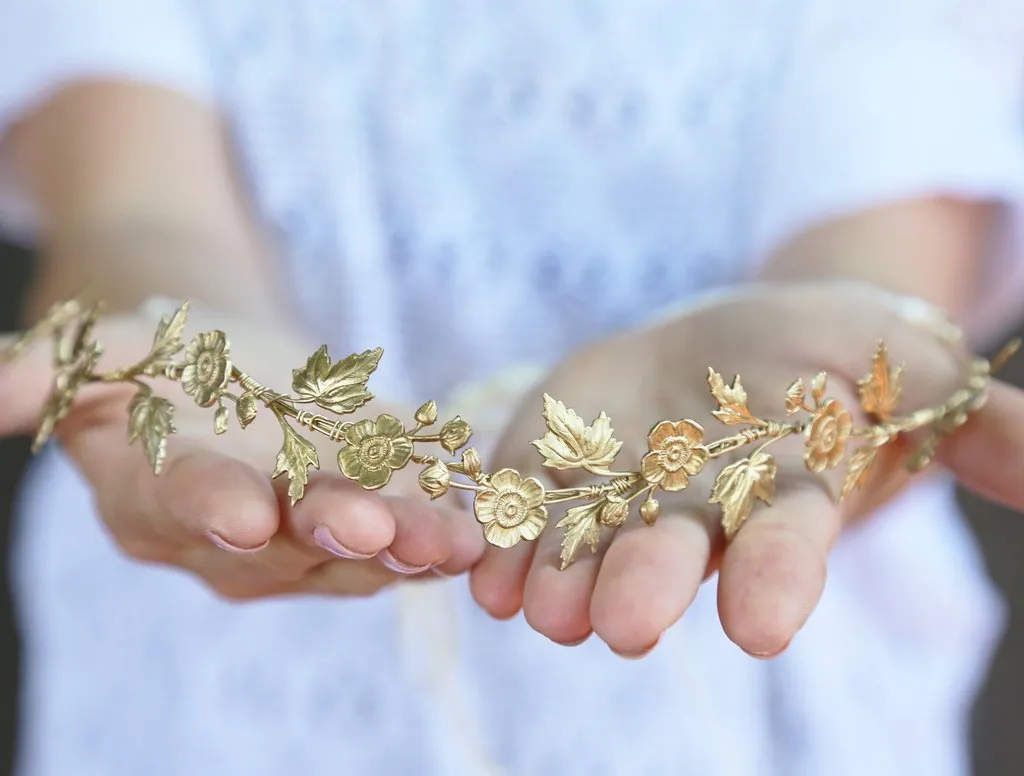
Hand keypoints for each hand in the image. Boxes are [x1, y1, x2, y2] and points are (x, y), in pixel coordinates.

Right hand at [0, 300, 482, 599]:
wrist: (226, 367)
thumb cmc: (157, 356)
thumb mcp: (97, 348)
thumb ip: (47, 369)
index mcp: (157, 496)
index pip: (179, 507)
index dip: (210, 510)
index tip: (244, 515)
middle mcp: (234, 534)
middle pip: (283, 540)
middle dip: (330, 534)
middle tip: (375, 531)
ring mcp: (305, 530)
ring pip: (355, 546)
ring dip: (405, 545)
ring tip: (452, 541)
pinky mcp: (367, 510)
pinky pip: (405, 525)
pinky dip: (443, 524)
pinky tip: (482, 523)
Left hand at [469, 281, 1023, 656]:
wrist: (735, 341)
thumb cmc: (833, 358)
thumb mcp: (910, 369)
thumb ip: (978, 425)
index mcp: (781, 498)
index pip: (786, 548)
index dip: (778, 583)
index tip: (762, 627)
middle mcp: (695, 514)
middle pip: (669, 556)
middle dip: (647, 588)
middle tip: (624, 628)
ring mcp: (618, 495)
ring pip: (583, 547)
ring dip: (558, 579)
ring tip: (540, 608)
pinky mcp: (554, 463)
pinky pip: (521, 504)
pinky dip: (502, 537)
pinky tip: (481, 567)